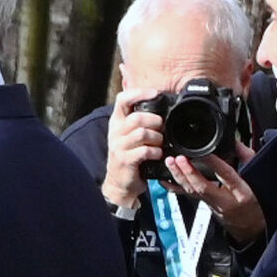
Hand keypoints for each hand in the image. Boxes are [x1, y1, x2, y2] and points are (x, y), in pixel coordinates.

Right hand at [103, 93, 168, 209]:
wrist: (119, 182)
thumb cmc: (128, 155)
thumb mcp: (128, 134)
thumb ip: (139, 120)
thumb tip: (158, 103)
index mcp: (117, 122)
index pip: (123, 99)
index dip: (139, 93)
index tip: (155, 93)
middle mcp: (115, 132)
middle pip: (137, 118)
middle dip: (155, 121)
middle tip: (161, 128)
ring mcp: (119, 147)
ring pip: (142, 133)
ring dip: (157, 138)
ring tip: (159, 143)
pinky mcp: (125, 160)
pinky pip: (144, 151)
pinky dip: (155, 152)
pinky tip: (157, 154)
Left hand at [163, 147, 264, 245]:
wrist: (249, 227)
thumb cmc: (254, 203)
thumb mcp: (257, 177)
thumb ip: (246, 157)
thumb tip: (235, 142)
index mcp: (241, 192)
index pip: (227, 176)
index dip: (215, 164)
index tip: (204, 152)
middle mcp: (224, 200)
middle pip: (203, 187)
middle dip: (189, 172)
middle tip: (178, 158)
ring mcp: (211, 205)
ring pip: (192, 192)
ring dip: (179, 177)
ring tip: (170, 163)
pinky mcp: (203, 205)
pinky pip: (187, 196)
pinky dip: (173, 187)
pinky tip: (164, 179)